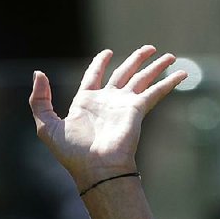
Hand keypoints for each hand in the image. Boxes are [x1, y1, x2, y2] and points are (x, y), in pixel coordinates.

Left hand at [29, 46, 186, 191]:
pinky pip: (156, 91)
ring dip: (155, 66)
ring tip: (169, 55)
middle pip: (124, 73)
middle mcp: (107, 101)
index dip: (99, 63)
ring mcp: (123, 105)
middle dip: (136, 60)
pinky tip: (182, 73)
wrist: (96, 170)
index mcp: (86, 102)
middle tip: (149, 48)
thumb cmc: (72, 154)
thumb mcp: (46, 127)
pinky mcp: (137, 110)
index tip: (107, 53)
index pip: (94, 75)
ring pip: (142, 78)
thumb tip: (38, 73)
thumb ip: (39, 101)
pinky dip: (169, 82)